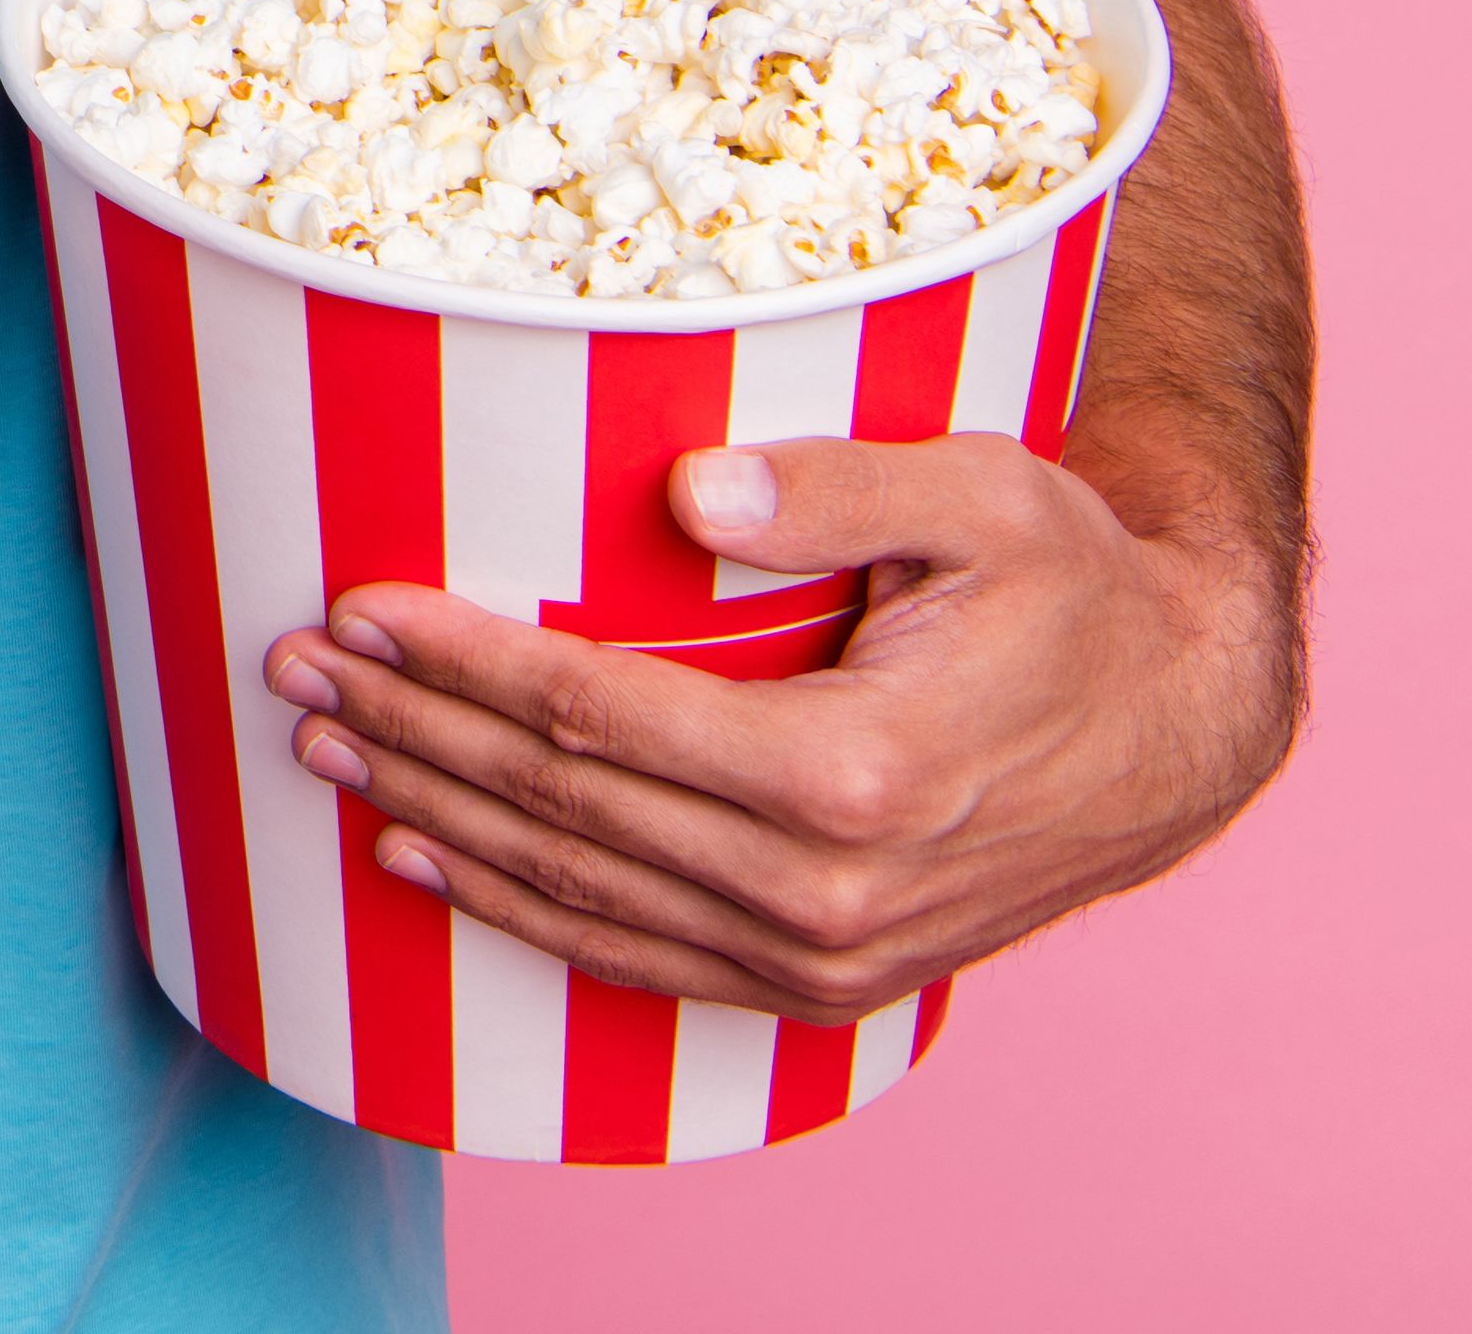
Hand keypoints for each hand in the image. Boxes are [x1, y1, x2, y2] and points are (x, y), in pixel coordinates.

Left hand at [261, 432, 1297, 1022]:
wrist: (1179, 731)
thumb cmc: (1076, 589)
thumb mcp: (989, 495)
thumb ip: (836, 486)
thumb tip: (687, 495)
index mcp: (851, 772)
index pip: (597, 715)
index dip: (465, 662)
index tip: (359, 607)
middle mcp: (823, 888)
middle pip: (563, 806)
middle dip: (413, 731)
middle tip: (292, 671)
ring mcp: (819, 955)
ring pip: (580, 891)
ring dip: (438, 817)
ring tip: (326, 751)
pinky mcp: (821, 985)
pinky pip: (637, 956)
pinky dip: (522, 911)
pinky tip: (433, 861)